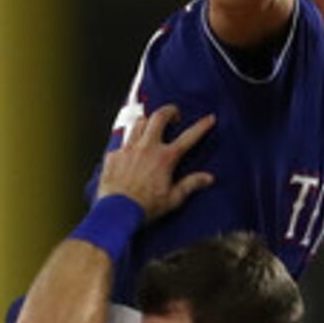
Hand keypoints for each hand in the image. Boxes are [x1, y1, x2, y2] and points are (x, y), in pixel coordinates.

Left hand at [97, 104, 217, 219]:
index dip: (201, 126)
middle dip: (169, 110)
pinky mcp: (114, 155)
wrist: (117, 212)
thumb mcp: (173, 199)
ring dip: (147, 122)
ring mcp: (129, 149)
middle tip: (173, 115)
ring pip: (139, 123)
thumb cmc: (144, 207)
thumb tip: (207, 178)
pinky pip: (122, 141)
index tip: (208, 119)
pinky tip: (130, 150)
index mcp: (165, 158)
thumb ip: (191, 184)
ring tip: (151, 127)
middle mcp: (147, 148)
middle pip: (159, 117)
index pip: (188, 137)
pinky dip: (129, 142)